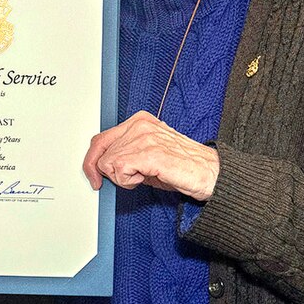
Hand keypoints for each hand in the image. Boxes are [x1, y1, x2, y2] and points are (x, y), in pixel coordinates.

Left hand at [82, 110, 219, 200]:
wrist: (212, 174)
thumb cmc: (184, 167)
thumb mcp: (148, 155)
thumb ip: (126, 154)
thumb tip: (104, 166)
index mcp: (139, 121)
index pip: (100, 139)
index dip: (92, 161)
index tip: (94, 178)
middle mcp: (139, 125)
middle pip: (101, 153)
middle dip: (111, 173)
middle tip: (130, 180)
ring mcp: (144, 136)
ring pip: (108, 163)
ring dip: (124, 178)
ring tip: (145, 176)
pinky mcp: (149, 152)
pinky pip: (120, 170)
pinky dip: (129, 181)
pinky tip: (146, 178)